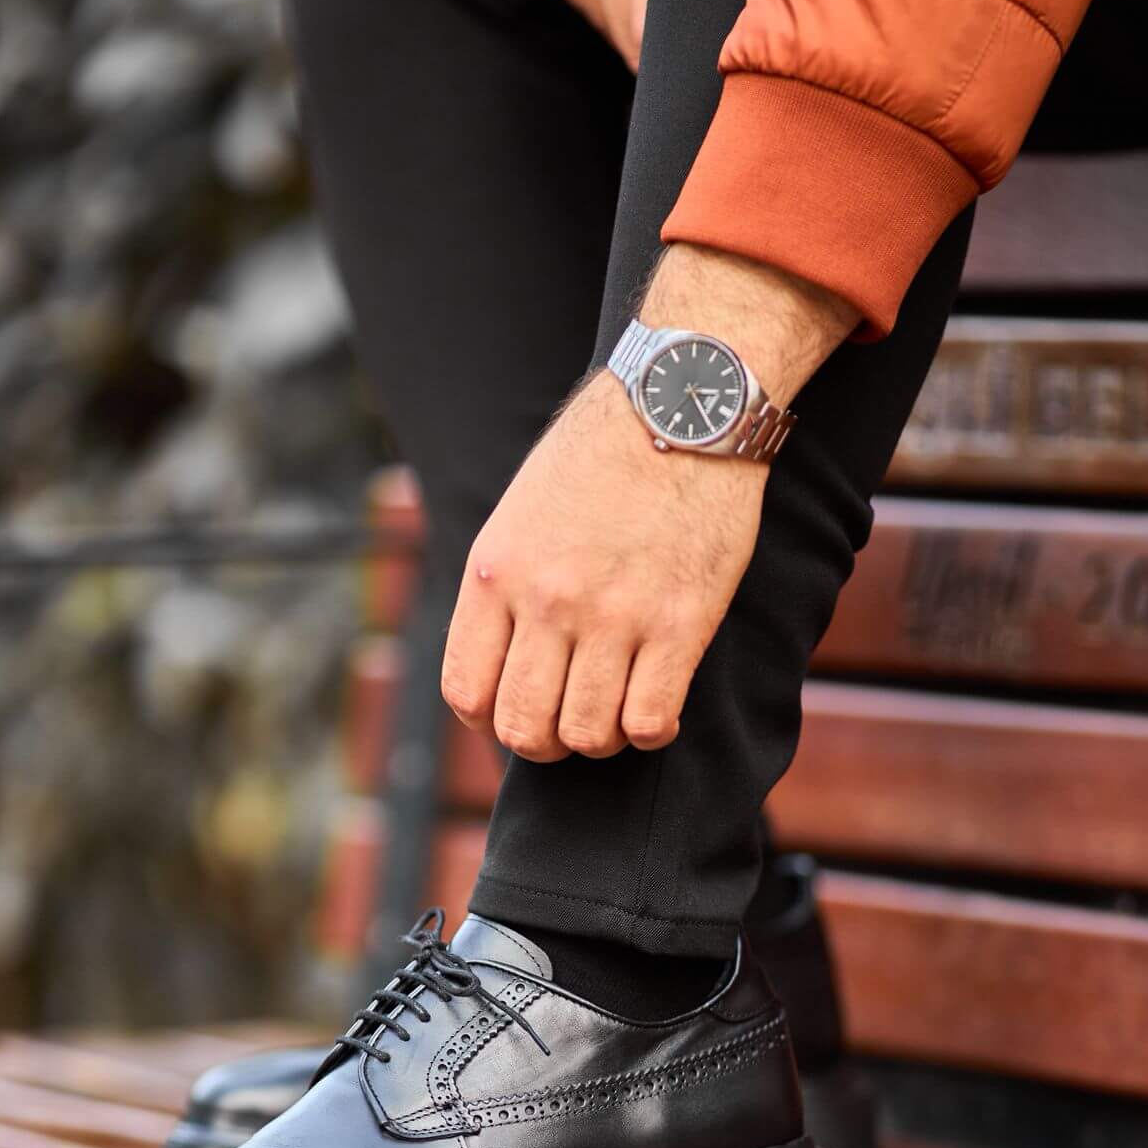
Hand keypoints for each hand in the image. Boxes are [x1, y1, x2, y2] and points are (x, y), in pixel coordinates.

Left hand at [440, 246, 859, 760]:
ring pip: (587, 736)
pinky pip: (650, 720)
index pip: (467, 691)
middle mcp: (547, 600)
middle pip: (524, 728)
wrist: (680, 405)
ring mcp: (614, 615)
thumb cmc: (600, 458)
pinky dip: (650, 731)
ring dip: (599, 740)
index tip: (514, 710)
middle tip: (567, 722)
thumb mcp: (519, 514)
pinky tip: (656, 710)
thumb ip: (503, 587)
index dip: (488, 720)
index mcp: (497, 573)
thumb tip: (497, 662)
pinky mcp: (680, 622)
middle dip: (543, 742)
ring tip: (615, 714)